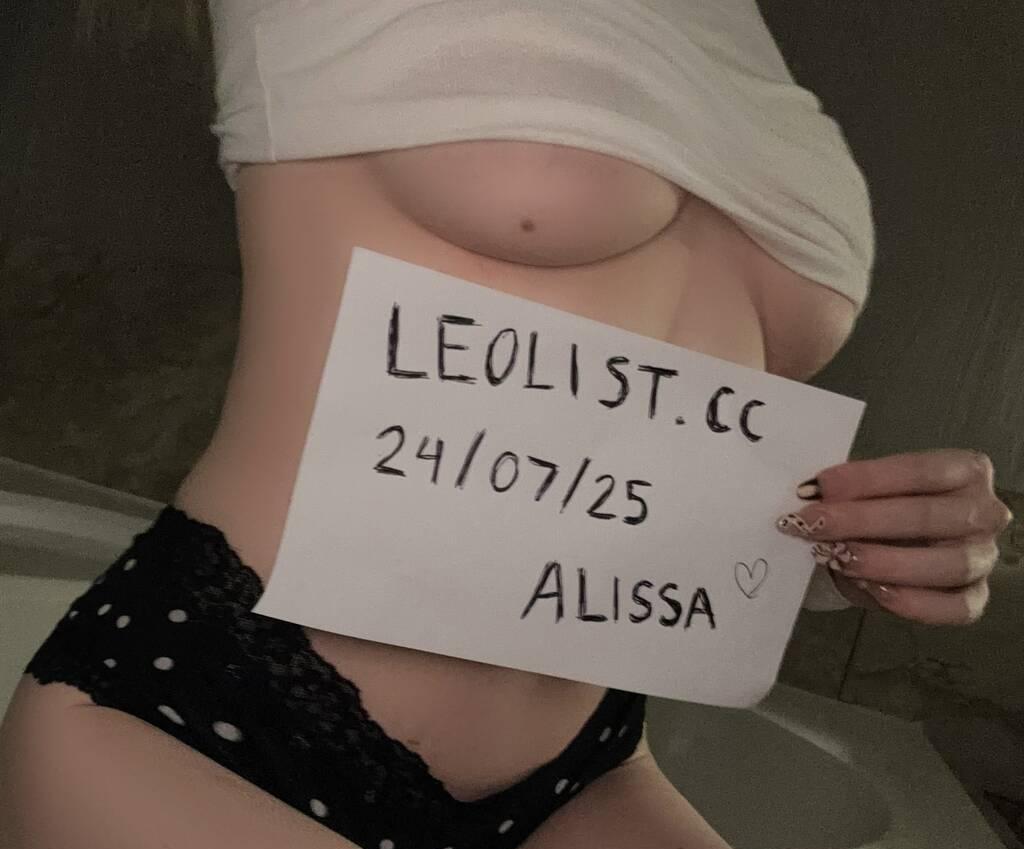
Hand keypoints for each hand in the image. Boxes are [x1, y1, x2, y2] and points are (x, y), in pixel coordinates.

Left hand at [776, 449, 1013, 624]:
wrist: (890, 548)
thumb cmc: (882, 508)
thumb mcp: (869, 492)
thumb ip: (851, 491)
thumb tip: (812, 495)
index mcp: (965, 471)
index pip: (919, 471)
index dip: (866, 479)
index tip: (817, 487)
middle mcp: (985, 512)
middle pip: (927, 516)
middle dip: (862, 521)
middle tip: (813, 524)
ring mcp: (984, 558)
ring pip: (947, 564)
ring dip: (884, 562)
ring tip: (838, 558)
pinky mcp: (976, 598)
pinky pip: (955, 608)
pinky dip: (913, 602)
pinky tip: (873, 590)